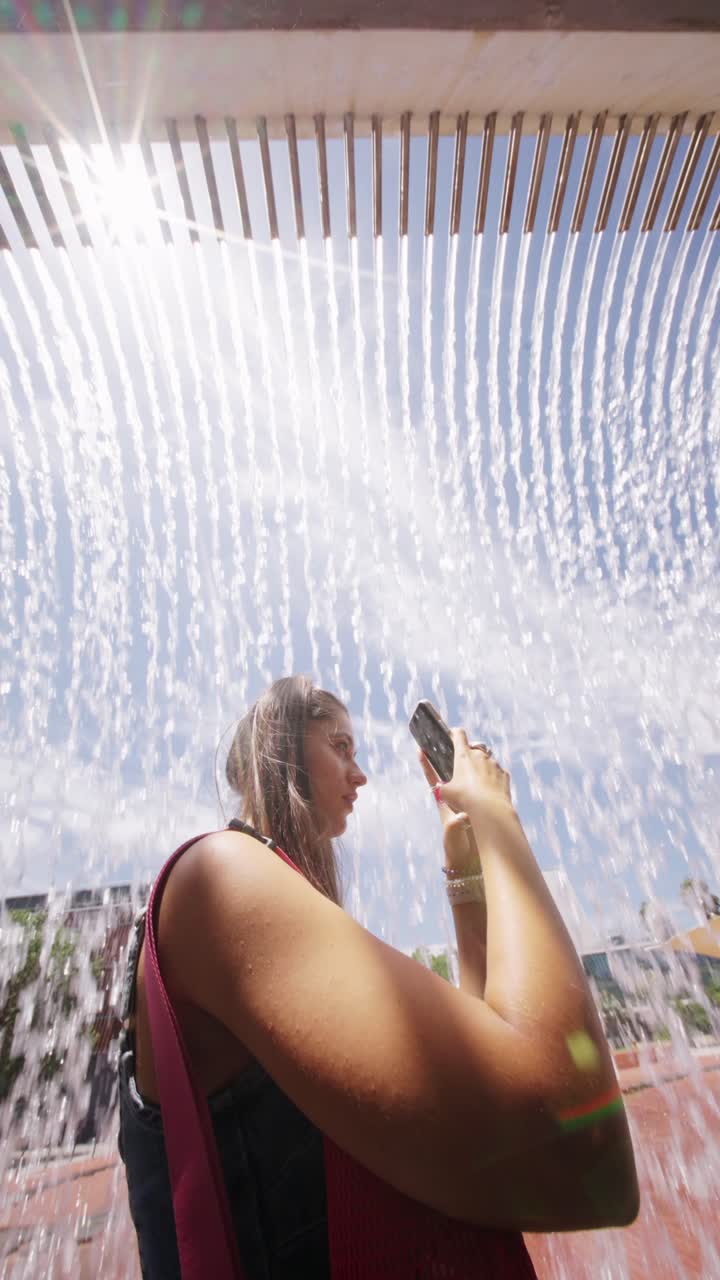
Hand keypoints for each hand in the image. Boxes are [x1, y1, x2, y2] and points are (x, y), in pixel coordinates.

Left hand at [419, 745, 480, 875]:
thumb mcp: (453, 834)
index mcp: (444, 801)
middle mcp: (455, 798)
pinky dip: (485, 776)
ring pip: (467, 776)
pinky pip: (482, 786)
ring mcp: (468, 801)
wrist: (468, 860)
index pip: (432, 778)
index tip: (420, 749)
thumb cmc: (455, 847)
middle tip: (455, 739)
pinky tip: (491, 767)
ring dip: (471, 762)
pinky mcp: (480, 805)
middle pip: (451, 771)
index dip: (426, 764)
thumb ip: (456, 825)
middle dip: (452, 755)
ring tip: (476, 748)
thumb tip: (462, 817)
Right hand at [427, 729, 513, 835]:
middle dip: (470, 754)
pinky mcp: (504, 774)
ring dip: (483, 766)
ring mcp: (494, 764)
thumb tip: (441, 788)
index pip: (459, 735)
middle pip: (475, 747)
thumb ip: (442, 787)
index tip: (453, 734)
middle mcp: (480, 755)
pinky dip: (493, 778)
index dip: (455, 733)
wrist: (489, 808)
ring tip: (477, 782)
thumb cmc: (464, 798)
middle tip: (465, 767)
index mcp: (463, 756)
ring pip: (488, 760)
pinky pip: (497, 772)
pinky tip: (489, 790)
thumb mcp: (445, 793)